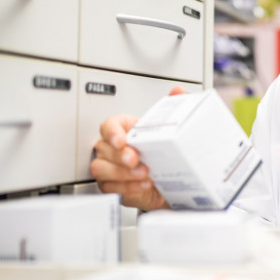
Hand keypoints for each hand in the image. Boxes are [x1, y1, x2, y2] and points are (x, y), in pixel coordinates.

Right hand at [89, 86, 186, 210]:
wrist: (167, 176)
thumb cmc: (161, 151)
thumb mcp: (168, 128)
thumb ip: (173, 107)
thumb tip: (178, 91)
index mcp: (122, 128)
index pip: (108, 125)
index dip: (112, 132)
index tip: (122, 140)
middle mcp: (110, 147)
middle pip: (103, 148)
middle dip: (120, 155)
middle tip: (136, 159)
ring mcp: (108, 166)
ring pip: (101, 168)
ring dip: (123, 173)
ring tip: (144, 174)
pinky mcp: (111, 185)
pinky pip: (110, 187)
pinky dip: (127, 188)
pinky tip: (143, 185)